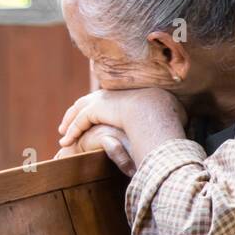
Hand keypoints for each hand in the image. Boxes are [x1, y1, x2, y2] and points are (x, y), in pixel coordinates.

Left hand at [57, 87, 186, 166]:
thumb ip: (161, 120)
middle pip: (91, 101)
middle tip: (68, 125)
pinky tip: (66, 141)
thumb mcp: (167, 116)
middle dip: (78, 112)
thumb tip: (171, 126)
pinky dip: (72, 130)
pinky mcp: (96, 107)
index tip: (94, 119)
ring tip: (63, 135)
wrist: (158, 112)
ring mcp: (105, 98)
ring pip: (81, 109)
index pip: (110, 100)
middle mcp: (115, 93)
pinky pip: (80, 120)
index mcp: (130, 94)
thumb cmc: (168, 118)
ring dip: (70, 121)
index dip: (99, 109)